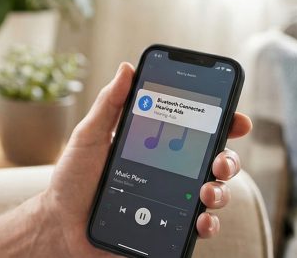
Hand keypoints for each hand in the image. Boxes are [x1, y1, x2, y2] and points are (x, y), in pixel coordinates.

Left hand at [39, 62, 252, 256]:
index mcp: (154, 146)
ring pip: (214, 193)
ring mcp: (172, 201)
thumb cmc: (72, 179)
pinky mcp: (168, 228)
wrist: (60, 224)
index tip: (236, 118)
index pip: (195, 130)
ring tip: (207, 190)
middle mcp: (169, 172)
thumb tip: (126, 68)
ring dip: (221, 191)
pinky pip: (198, 227)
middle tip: (219, 160)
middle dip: (228, 158)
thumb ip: (109, 105)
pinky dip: (208, 223)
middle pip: (213, 161)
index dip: (222, 122)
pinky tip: (201, 219)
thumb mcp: (89, 137)